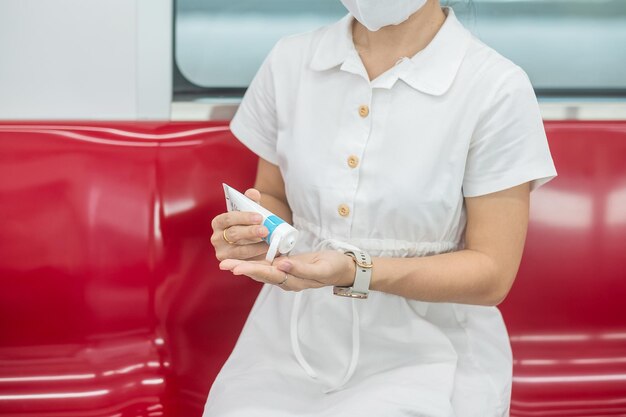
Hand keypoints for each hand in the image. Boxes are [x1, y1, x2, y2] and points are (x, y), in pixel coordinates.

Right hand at [210, 188, 268, 260]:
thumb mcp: (250, 211)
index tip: (259, 217)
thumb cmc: (248, 224)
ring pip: (239, 250)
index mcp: (219, 222)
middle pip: (233, 234)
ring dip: (257, 246)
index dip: (243, 217)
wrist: (250, 241)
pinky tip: (268, 253)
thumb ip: (251, 201)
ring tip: (271, 243)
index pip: (228, 218)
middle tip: (266, 230)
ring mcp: (222, 252)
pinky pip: (244, 261)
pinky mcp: (230, 264)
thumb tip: (253, 193)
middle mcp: (216, 237)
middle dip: (251, 232)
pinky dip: (257, 257)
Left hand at [219, 251, 355, 291]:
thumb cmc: (334, 267)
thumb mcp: (321, 268)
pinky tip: (245, 257)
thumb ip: (301, 269)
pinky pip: (269, 264)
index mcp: (293, 281)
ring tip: (228, 263)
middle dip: (242, 268)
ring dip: (245, 265)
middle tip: (224, 264)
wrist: (343, 269)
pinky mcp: (287, 267)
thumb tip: (281, 265)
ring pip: (262, 269)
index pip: (269, 275)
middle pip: (261, 273)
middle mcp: (286, 280)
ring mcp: (286, 274)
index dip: (252, 270)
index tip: (236, 268)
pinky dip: (256, 261)